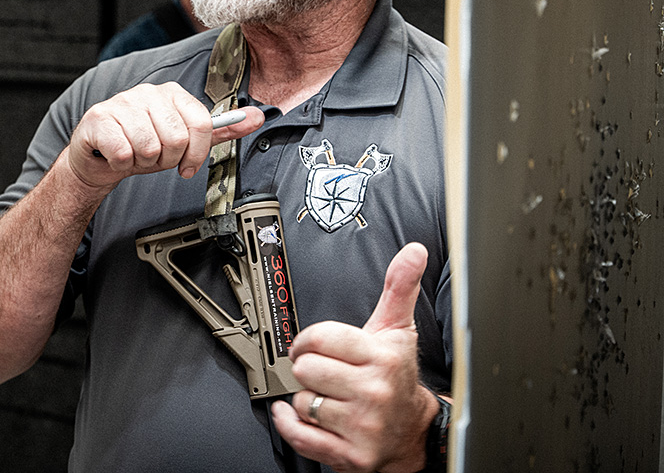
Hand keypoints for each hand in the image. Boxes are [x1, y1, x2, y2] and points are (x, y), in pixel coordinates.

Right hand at [64, 82, 263, 192]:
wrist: (98, 156)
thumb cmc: (142, 145)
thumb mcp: (184, 140)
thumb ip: (219, 130)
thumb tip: (256, 117)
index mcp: (171, 93)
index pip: (201, 123)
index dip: (196, 153)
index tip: (187, 165)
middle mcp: (147, 93)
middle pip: (177, 139)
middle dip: (166, 160)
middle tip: (154, 159)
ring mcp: (121, 103)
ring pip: (150, 147)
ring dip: (143, 163)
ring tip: (136, 156)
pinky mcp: (99, 119)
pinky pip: (124, 153)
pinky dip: (122, 165)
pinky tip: (118, 156)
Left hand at [271, 243, 439, 472]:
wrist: (413, 431)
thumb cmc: (396, 376)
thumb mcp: (397, 328)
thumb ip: (399, 287)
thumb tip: (413, 252)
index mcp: (381, 357)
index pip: (320, 338)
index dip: (307, 340)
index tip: (311, 345)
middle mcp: (374, 391)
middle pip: (306, 369)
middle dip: (308, 369)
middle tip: (324, 373)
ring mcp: (363, 424)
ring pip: (302, 401)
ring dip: (307, 399)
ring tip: (328, 397)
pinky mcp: (352, 454)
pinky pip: (301, 435)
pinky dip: (291, 425)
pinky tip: (299, 415)